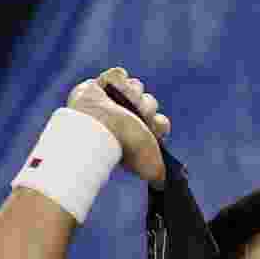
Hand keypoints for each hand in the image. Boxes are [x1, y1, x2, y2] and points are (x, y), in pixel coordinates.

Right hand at [67, 67, 169, 186]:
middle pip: (150, 101)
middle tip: (134, 116)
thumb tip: (162, 184)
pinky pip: (118, 74)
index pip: (160, 122)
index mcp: (140, 134)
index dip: (159, 123)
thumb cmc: (122, 145)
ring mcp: (116, 100)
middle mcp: (130, 117)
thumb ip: (158, 175)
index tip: (152, 126)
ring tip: (118, 104)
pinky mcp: (103, 85)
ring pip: (136, 86)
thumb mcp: (148, 164)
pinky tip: (109, 91)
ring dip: (130, 93)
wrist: (98, 127)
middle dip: (145, 107)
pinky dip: (114, 80)